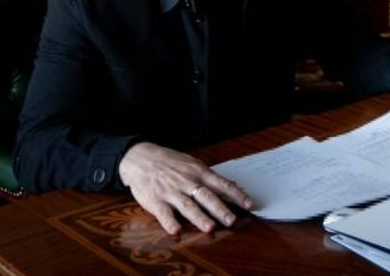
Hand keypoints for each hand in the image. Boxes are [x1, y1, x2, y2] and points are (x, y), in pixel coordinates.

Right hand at [118, 142, 253, 234]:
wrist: (140, 158)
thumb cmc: (171, 163)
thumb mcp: (193, 165)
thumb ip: (211, 178)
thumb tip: (232, 185)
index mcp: (199, 173)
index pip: (222, 185)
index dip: (236, 195)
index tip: (249, 204)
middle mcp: (188, 182)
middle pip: (207, 197)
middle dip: (220, 209)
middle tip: (232, 220)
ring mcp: (171, 192)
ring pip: (187, 206)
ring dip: (199, 217)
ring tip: (210, 227)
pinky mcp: (155, 200)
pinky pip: (163, 213)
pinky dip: (169, 222)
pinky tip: (176, 230)